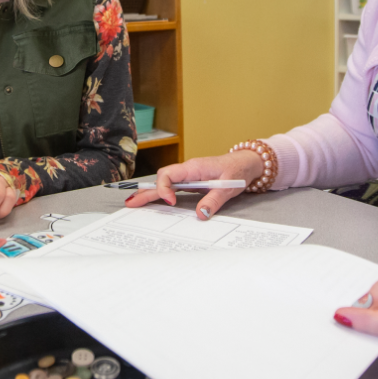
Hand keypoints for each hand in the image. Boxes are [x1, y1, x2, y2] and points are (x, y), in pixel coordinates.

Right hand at [124, 151, 264, 219]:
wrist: (246, 163)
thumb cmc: (237, 170)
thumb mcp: (229, 187)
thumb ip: (214, 200)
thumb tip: (200, 215)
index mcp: (193, 168)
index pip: (168, 174)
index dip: (164, 188)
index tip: (171, 201)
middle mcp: (187, 171)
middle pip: (160, 180)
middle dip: (146, 192)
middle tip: (131, 204)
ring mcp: (188, 177)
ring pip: (163, 183)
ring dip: (149, 194)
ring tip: (134, 204)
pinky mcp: (190, 182)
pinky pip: (171, 187)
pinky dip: (160, 195)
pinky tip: (152, 202)